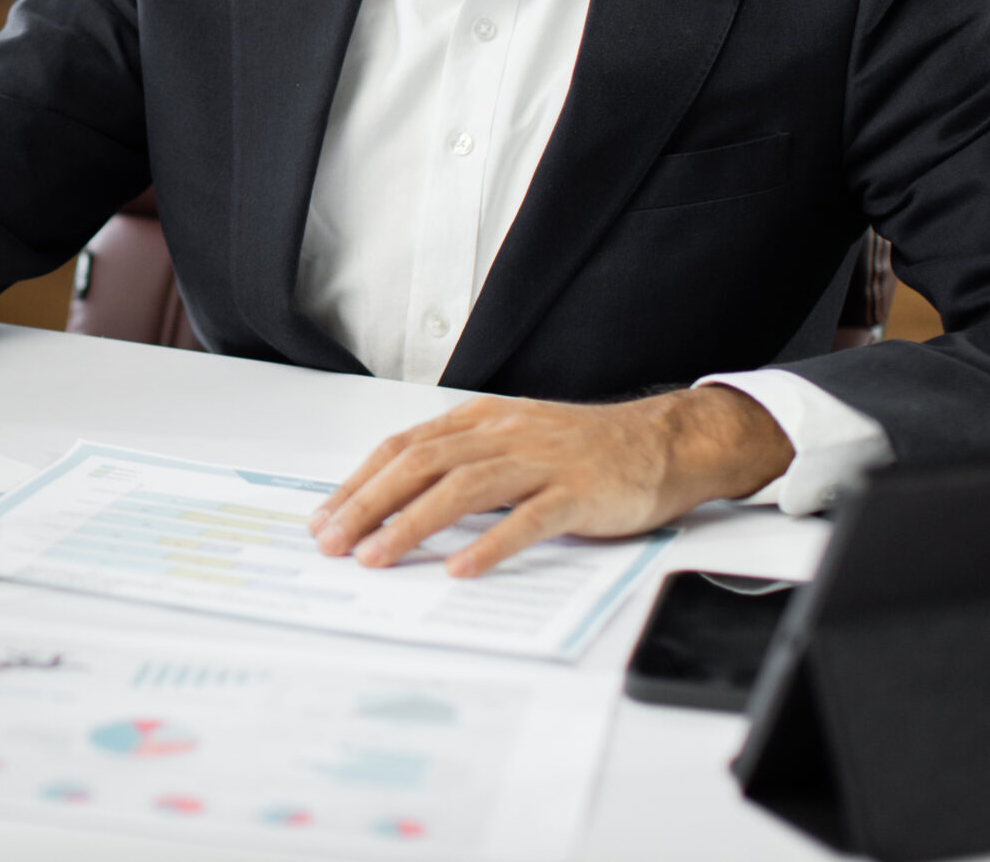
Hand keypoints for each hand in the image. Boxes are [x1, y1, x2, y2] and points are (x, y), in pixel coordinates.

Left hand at [307, 387, 793, 576]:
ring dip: (413, 524)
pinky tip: (461, 567)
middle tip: (333, 541)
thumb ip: (463, 464)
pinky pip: (528, 519)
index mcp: (482, 421)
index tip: (325, 515)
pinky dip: (490, 544)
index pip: (404, 446)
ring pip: (464, 489)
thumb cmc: (583, 450)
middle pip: (422, 464)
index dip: (360, 480)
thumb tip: (398, 501)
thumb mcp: (512, 442)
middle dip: (369, 503)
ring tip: (377, 557)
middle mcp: (505, 435)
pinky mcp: (579, 493)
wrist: (663, 442)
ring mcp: (542, 462)